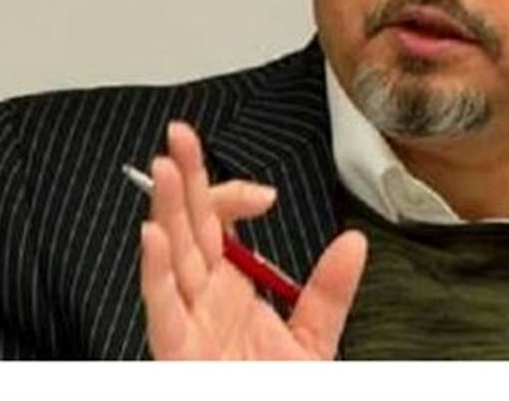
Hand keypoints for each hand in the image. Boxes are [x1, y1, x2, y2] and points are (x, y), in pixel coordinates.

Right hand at [139, 121, 366, 358]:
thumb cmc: (274, 389)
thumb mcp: (314, 338)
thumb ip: (329, 290)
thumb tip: (354, 242)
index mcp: (229, 288)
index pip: (220, 224)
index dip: (234, 197)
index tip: (266, 194)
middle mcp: (203, 299)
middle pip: (189, 226)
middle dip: (183, 178)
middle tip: (179, 134)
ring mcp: (186, 323)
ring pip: (171, 256)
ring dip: (166, 211)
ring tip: (165, 166)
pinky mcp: (176, 352)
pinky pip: (161, 309)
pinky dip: (155, 272)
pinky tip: (155, 234)